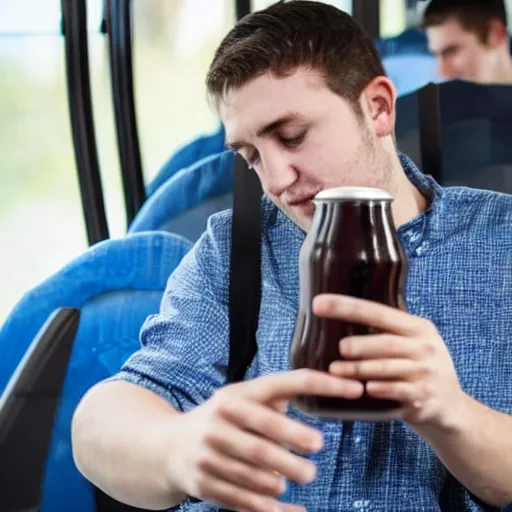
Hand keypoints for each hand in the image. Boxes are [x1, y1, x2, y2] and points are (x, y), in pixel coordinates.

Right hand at [167, 369, 363, 511]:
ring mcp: (210, 454)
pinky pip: (243, 501)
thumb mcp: (243, 400)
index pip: (284, 385)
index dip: (322, 385)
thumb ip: (276, 398)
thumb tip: (324, 392)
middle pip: (262, 437)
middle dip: (292, 443)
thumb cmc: (222, 420)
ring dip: (281, 479)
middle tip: (317, 450)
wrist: (168, 447)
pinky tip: (294, 511)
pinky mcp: (205, 484)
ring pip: (254, 473)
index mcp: (237, 396)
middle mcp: (221, 422)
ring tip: (302, 477)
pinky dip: (271, 509)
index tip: (354, 389)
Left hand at [313, 294, 467, 429]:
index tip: (318, 304)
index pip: (379, 312)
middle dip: (359, 345)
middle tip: (339, 348)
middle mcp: (425, 347)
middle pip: (387, 342)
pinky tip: (365, 389)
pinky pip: (398, 391)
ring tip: (335, 371)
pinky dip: (380, 389)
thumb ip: (384, 332)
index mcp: (418, 327)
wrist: (450, 406)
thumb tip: (337, 321)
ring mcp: (427, 373)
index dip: (347, 307)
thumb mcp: (411, 343)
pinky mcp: (425, 397)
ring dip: (359, 369)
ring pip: (388, 368)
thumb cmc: (418, 368)